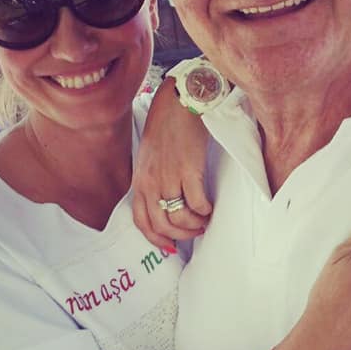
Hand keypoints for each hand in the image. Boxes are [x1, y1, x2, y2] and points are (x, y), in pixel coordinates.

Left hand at [133, 77, 213, 249]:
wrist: (179, 103)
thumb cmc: (167, 127)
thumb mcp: (150, 157)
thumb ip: (153, 180)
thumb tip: (166, 202)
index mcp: (140, 181)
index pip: (142, 221)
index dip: (156, 238)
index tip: (170, 246)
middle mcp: (151, 183)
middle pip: (162, 225)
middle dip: (180, 236)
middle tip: (195, 232)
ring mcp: (169, 177)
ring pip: (179, 218)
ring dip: (195, 225)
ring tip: (205, 220)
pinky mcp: (188, 170)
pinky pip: (197, 203)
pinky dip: (205, 211)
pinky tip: (210, 206)